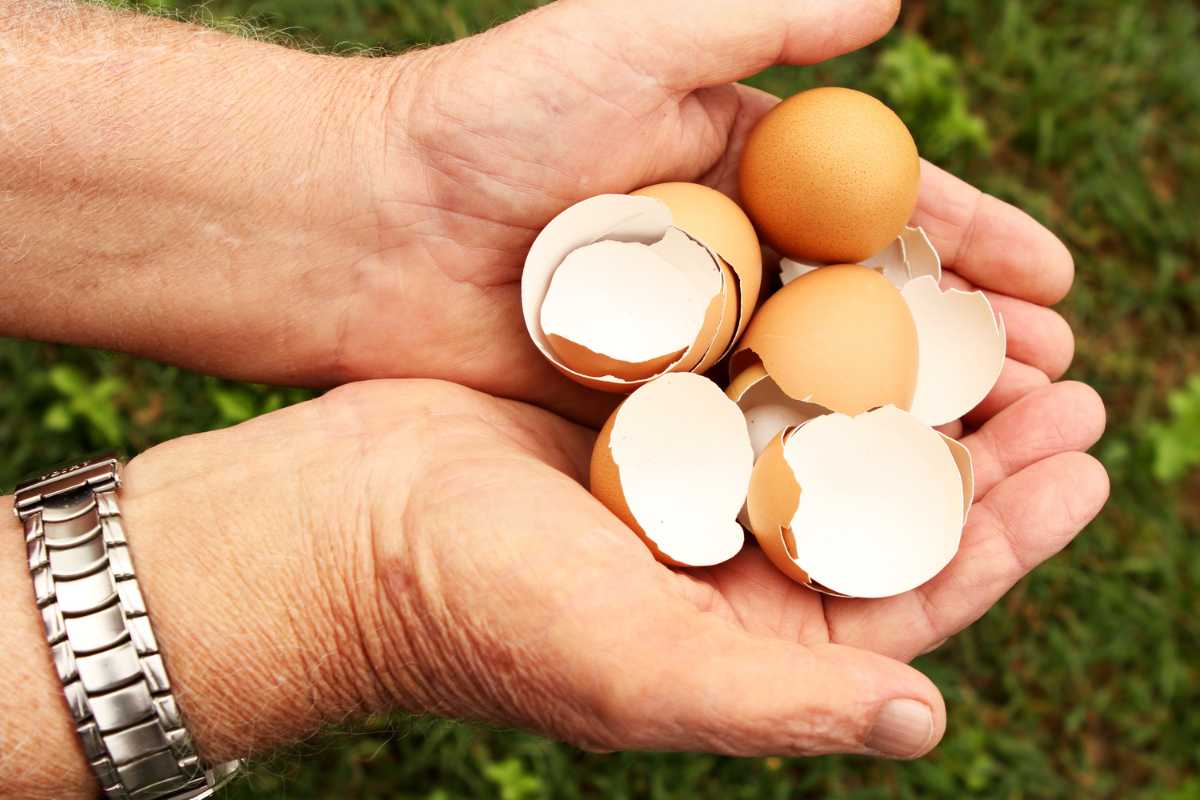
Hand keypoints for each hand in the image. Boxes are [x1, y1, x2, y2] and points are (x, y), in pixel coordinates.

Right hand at [3, 373, 1108, 799]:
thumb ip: (781, 700)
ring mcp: (692, 486)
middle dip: (988, 451)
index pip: (914, 598)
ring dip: (919, 388)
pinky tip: (871, 294)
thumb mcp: (637, 668)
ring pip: (838, 433)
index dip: (1011, 535)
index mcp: (747, 644)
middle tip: (1067, 382)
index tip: (1083, 464)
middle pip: (893, 508)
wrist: (348, 522)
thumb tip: (927, 722)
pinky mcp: (648, 416)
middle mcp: (732, 569)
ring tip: (1002, 333)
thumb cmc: (482, 609)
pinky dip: (822, 341)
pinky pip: (760, 374)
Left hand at [4, 0, 1077, 428]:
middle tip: (1052, 378)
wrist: (363, 228)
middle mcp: (723, 255)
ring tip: (996, 440)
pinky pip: (737, 431)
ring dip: (905, 411)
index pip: (882, 208)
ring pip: (816, 378)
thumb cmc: (490, 122)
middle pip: (868, 304)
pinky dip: (806, 455)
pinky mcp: (636, 402)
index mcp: (736, 167)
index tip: (1054, 277)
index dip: (973, 240)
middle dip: (963, 337)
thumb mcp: (633, 39)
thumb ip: (763, 20)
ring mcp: (685, 337)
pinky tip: (871, 488)